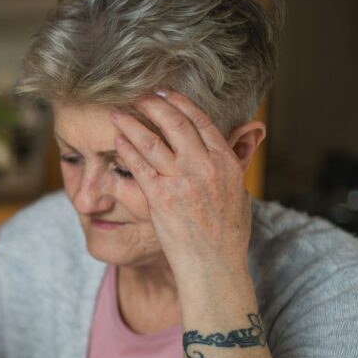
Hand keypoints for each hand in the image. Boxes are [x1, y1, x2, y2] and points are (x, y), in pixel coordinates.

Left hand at [110, 90, 255, 280]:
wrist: (214, 264)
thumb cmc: (227, 234)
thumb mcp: (238, 192)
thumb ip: (234, 165)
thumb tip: (240, 143)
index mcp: (225, 162)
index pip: (201, 121)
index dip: (180, 103)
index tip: (166, 93)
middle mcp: (203, 167)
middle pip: (175, 123)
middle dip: (153, 105)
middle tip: (138, 97)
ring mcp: (180, 181)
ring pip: (152, 141)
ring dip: (132, 123)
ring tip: (117, 114)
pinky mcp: (160, 198)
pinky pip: (139, 166)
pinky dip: (126, 150)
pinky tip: (117, 140)